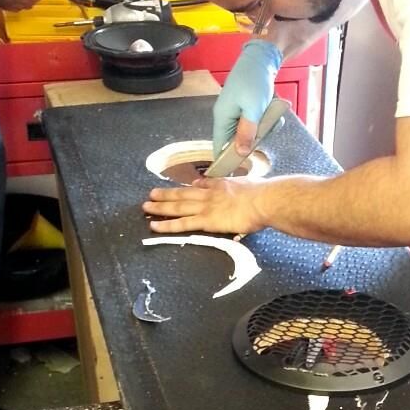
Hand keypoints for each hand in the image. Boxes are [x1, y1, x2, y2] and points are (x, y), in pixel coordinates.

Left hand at [143, 177, 269, 236]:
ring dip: (160, 207)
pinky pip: (182, 223)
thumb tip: (234, 185)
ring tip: (146, 207)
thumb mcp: (247, 184)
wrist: (264, 200)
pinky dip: (167, 224)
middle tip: (151, 195)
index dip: (186, 189)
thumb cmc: (262, 194)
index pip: (199, 187)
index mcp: (220, 186)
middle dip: (166, 195)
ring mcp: (205, 207)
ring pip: (177, 207)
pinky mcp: (205, 220)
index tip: (177, 190)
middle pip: (182, 194)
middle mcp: (209, 194)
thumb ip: (236, 185)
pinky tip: (155, 225)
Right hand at [212, 39, 282, 157]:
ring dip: (264, 127)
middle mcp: (226, 117)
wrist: (262, 59)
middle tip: (265, 128)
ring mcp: (237, 113)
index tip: (235, 172)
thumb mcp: (252, 109)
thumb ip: (246, 133)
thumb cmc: (254, 81)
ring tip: (271, 113)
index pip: (219, 147)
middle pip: (238, 141)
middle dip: (255, 138)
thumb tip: (239, 153)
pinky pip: (257, 122)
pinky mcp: (247, 108)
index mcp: (222, 118)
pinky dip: (267, 118)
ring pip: (251, 132)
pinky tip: (272, 108)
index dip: (225, 161)